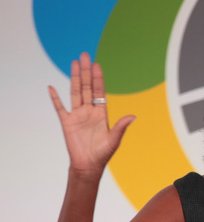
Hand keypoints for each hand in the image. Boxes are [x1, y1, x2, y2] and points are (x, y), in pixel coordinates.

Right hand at [49, 52, 134, 174]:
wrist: (89, 165)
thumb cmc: (103, 154)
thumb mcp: (114, 139)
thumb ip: (121, 127)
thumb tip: (133, 116)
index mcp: (101, 113)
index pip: (99, 91)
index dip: (98, 78)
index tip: (96, 65)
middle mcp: (89, 111)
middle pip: (87, 87)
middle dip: (86, 72)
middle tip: (84, 55)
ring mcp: (77, 115)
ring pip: (75, 92)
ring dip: (75, 78)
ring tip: (74, 63)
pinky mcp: (67, 122)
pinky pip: (60, 108)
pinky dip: (55, 98)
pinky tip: (51, 87)